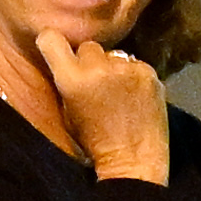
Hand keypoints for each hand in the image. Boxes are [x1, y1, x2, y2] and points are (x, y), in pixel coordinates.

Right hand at [35, 36, 171, 179]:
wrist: (133, 161)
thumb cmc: (95, 144)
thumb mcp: (67, 113)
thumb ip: (65, 82)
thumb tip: (65, 60)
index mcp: (72, 79)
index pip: (51, 38)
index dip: (53, 43)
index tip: (56, 49)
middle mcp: (99, 68)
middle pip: (88, 46)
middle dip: (88, 61)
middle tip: (95, 84)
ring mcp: (128, 68)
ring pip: (114, 54)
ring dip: (113, 68)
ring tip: (117, 93)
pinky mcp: (150, 73)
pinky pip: (135, 64)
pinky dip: (133, 76)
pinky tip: (133, 97)